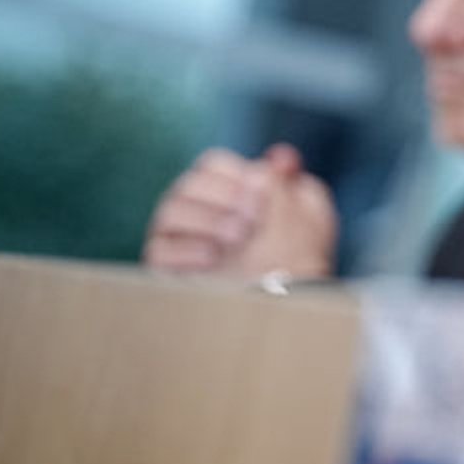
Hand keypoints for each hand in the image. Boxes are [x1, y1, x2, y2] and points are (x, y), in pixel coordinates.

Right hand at [143, 144, 337, 279]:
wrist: (288, 308)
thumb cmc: (298, 261)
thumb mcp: (304, 216)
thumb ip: (289, 182)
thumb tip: (282, 155)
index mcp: (233, 192)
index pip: (213, 165)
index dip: (234, 176)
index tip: (259, 197)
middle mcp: (202, 212)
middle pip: (188, 184)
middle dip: (222, 199)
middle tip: (250, 223)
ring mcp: (182, 240)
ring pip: (169, 211)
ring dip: (207, 221)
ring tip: (238, 239)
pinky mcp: (169, 270)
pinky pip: (159, 249)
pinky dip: (186, 250)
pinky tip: (213, 258)